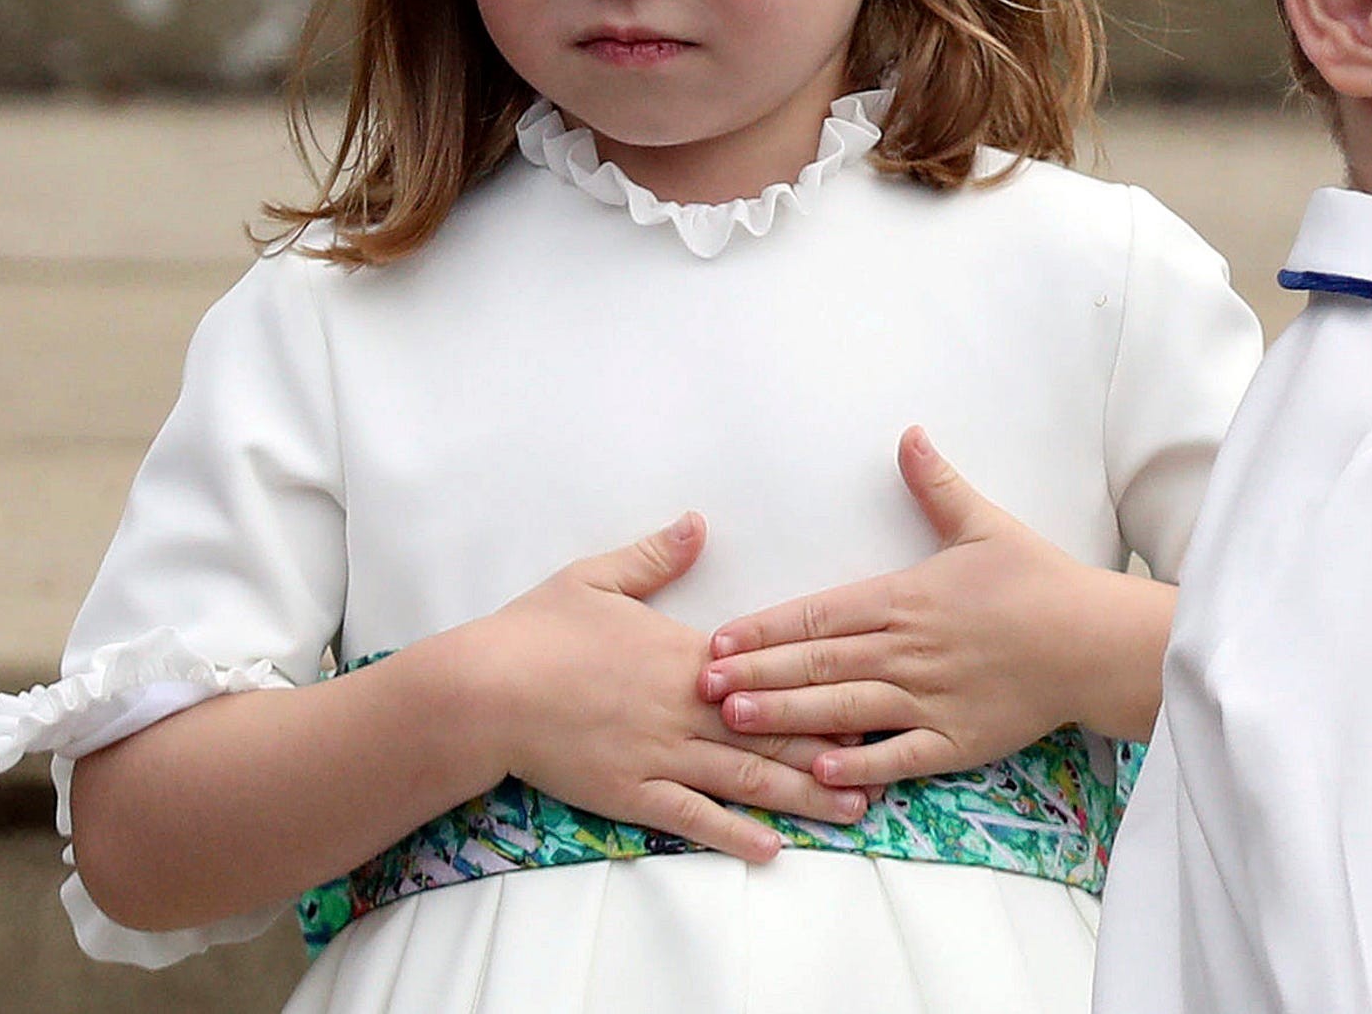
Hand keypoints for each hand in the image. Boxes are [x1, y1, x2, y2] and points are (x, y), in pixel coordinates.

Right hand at [462, 513, 871, 862]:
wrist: (482, 690)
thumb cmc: (537, 630)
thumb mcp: (598, 577)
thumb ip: (656, 555)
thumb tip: (698, 522)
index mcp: (686, 656)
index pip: (770, 674)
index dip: (822, 687)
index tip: (871, 692)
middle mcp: (685, 709)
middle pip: (772, 732)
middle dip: (833, 749)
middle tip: (888, 763)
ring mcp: (660, 755)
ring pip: (745, 780)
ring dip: (803, 796)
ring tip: (853, 810)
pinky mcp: (630, 794)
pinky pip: (691, 818)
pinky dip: (734, 834)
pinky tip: (771, 849)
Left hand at [698, 429, 1149, 788]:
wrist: (1093, 640)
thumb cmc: (1038, 581)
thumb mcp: (984, 524)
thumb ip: (937, 485)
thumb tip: (909, 434)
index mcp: (905, 597)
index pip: (819, 613)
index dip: (765, 627)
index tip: (719, 638)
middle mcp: (907, 649)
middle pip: (817, 662)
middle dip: (755, 672)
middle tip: (699, 685)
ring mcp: (928, 698)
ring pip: (843, 708)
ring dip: (786, 714)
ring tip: (735, 720)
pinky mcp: (955, 739)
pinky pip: (898, 756)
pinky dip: (857, 764)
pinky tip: (819, 770)